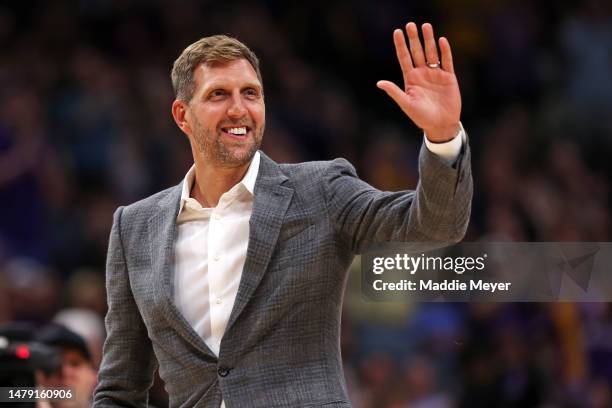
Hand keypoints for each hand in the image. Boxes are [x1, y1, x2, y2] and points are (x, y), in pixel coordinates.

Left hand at [377, 22, 460, 141]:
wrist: (440, 125)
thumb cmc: (421, 117)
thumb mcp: (406, 104)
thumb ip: (394, 92)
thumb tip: (379, 82)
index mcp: (410, 78)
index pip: (404, 57)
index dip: (400, 45)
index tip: (397, 31)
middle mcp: (422, 73)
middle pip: (417, 52)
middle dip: (414, 39)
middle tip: (411, 25)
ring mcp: (435, 74)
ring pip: (431, 53)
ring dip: (429, 40)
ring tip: (426, 26)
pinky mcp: (449, 77)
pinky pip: (447, 61)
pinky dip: (445, 51)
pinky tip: (442, 40)